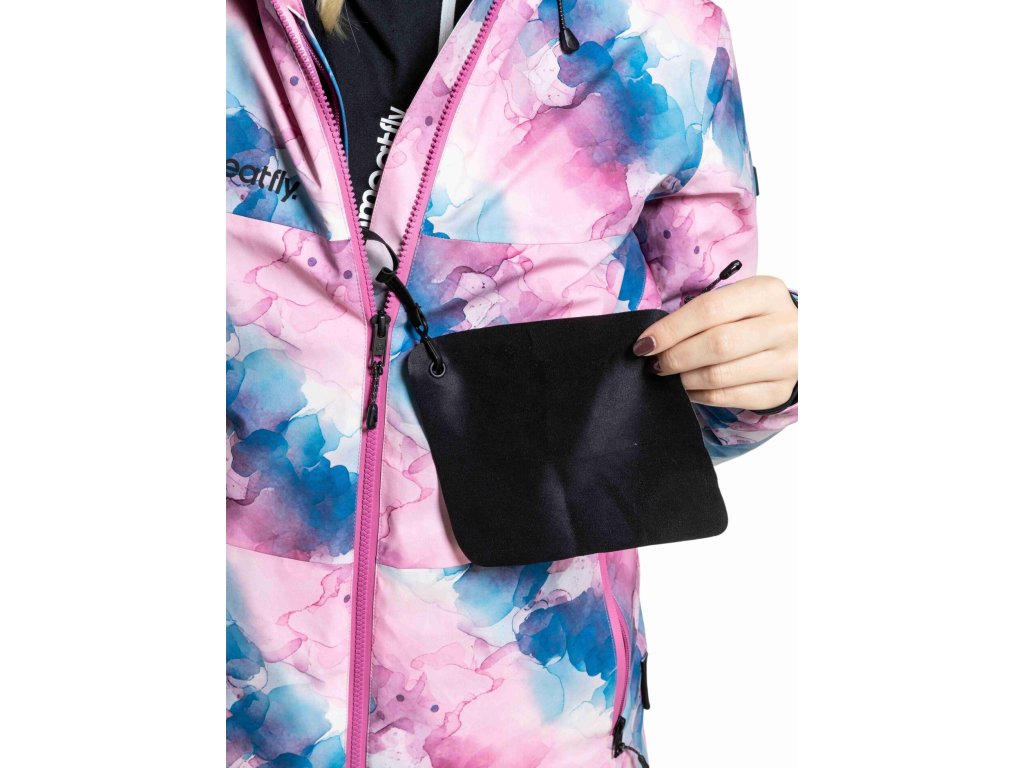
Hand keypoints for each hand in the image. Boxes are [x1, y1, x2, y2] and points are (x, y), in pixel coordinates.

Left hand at [632, 276, 797, 410]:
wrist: (799, 340)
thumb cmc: (753, 317)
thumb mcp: (736, 301)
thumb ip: (702, 313)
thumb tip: (653, 340)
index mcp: (767, 292)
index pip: (709, 310)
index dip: (671, 329)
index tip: (644, 344)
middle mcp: (784, 326)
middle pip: (716, 344)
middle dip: (675, 357)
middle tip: (655, 363)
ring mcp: (787, 361)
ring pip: (720, 375)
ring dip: (684, 379)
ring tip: (670, 375)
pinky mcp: (780, 390)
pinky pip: (728, 397)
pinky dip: (700, 395)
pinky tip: (689, 388)